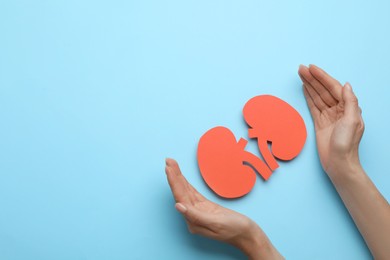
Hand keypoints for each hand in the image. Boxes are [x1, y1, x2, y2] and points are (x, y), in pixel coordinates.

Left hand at [165, 158, 282, 259]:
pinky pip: (193, 193)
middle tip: (168, 160)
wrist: (247, 234)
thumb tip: (178, 206)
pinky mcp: (205, 207)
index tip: (168, 168)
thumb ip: (196, 215)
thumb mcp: (216, 223)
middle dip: (174, 176)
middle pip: (180, 193)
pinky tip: (181, 177)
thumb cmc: (235, 230)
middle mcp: (192, 216)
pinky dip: (187, 183)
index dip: (174, 182)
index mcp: (193, 221)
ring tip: (171, 164)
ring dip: (179, 178)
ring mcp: (198, 211)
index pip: (180, 198)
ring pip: (185, 191)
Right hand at [298, 64, 364, 177]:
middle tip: (301, 69)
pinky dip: (308, 97)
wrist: (338, 162)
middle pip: (324, 89)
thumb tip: (346, 85)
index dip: (322, 77)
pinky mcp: (320, 122)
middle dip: (313, 78)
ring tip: (300, 75)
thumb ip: (350, 101)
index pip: (333, 87)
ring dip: (309, 85)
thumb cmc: (347, 144)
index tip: (311, 68)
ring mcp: (328, 115)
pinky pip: (313, 106)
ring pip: (317, 96)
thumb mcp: (352, 121)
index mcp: (348, 107)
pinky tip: (304, 88)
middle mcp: (338, 109)